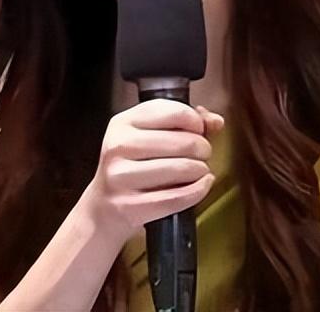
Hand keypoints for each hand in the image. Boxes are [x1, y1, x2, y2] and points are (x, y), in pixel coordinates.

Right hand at [83, 99, 224, 239]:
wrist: (103, 208)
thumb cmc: (133, 167)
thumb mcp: (149, 136)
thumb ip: (185, 123)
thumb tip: (215, 121)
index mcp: (123, 122)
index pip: (174, 112)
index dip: (196, 121)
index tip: (199, 130)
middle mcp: (119, 146)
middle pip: (184, 142)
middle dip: (203, 149)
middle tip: (201, 154)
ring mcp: (122, 177)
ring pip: (183, 169)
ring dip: (201, 170)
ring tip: (198, 170)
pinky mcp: (130, 206)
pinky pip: (179, 197)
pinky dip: (199, 190)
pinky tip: (202, 185)